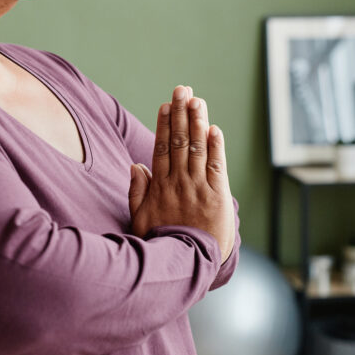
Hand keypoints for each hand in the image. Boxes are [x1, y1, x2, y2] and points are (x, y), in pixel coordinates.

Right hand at [127, 85, 234, 264]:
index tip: (166, 104)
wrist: (186, 265)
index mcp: (160, 186)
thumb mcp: (140, 219)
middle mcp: (179, 182)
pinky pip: (217, 166)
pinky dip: (216, 147)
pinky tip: (215, 129)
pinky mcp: (218, 196)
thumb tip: (136, 165)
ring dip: (198, 122)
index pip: (162, 147)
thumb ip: (137, 192)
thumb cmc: (161, 243)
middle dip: (181, 113)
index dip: (165, 124)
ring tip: (197, 100)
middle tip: (182, 90)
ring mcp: (199, 188)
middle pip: (180, 141)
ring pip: (198, 148)